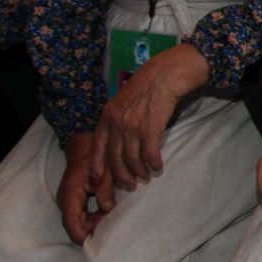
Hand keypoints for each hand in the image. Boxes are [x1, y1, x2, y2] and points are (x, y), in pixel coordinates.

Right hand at [57, 134, 102, 243]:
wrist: (83, 145)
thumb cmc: (93, 156)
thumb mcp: (104, 172)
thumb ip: (105, 191)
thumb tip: (108, 209)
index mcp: (70, 196)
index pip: (72, 225)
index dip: (84, 235)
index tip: (101, 238)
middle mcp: (65, 201)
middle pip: (75, 227)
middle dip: (92, 230)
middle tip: (112, 225)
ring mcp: (68, 201)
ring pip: (78, 222)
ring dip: (93, 224)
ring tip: (111, 218)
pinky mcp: (73, 200)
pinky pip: (81, 215)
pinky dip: (92, 217)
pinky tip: (106, 212)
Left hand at [89, 43, 207, 200]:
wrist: (163, 76)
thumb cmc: (145, 87)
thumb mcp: (121, 103)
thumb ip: (116, 121)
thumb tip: (115, 141)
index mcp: (106, 119)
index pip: (97, 149)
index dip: (97, 168)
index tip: (99, 182)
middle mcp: (116, 125)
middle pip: (115, 159)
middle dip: (121, 177)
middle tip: (129, 185)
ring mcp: (131, 127)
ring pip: (132, 160)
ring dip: (139, 172)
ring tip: (146, 176)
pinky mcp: (149, 129)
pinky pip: (149, 154)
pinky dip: (153, 164)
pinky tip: (158, 167)